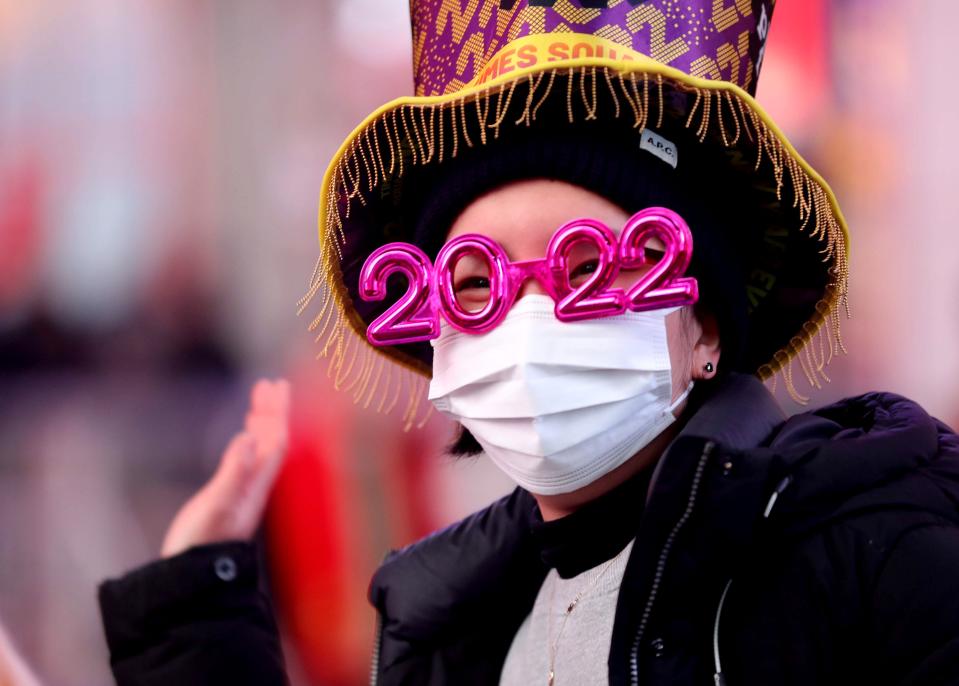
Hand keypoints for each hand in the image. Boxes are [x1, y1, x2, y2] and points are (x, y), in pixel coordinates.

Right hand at [161, 378, 290, 557]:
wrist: (190, 578)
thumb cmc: (200, 542)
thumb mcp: (216, 503)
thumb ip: (233, 471)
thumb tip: (249, 436)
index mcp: (257, 484)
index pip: (276, 440)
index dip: (277, 412)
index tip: (275, 386)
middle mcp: (255, 486)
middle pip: (272, 441)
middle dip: (272, 412)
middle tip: (269, 384)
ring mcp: (244, 492)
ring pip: (261, 450)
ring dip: (262, 423)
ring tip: (259, 400)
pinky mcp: (230, 499)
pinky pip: (248, 461)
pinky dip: (249, 441)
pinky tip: (244, 436)